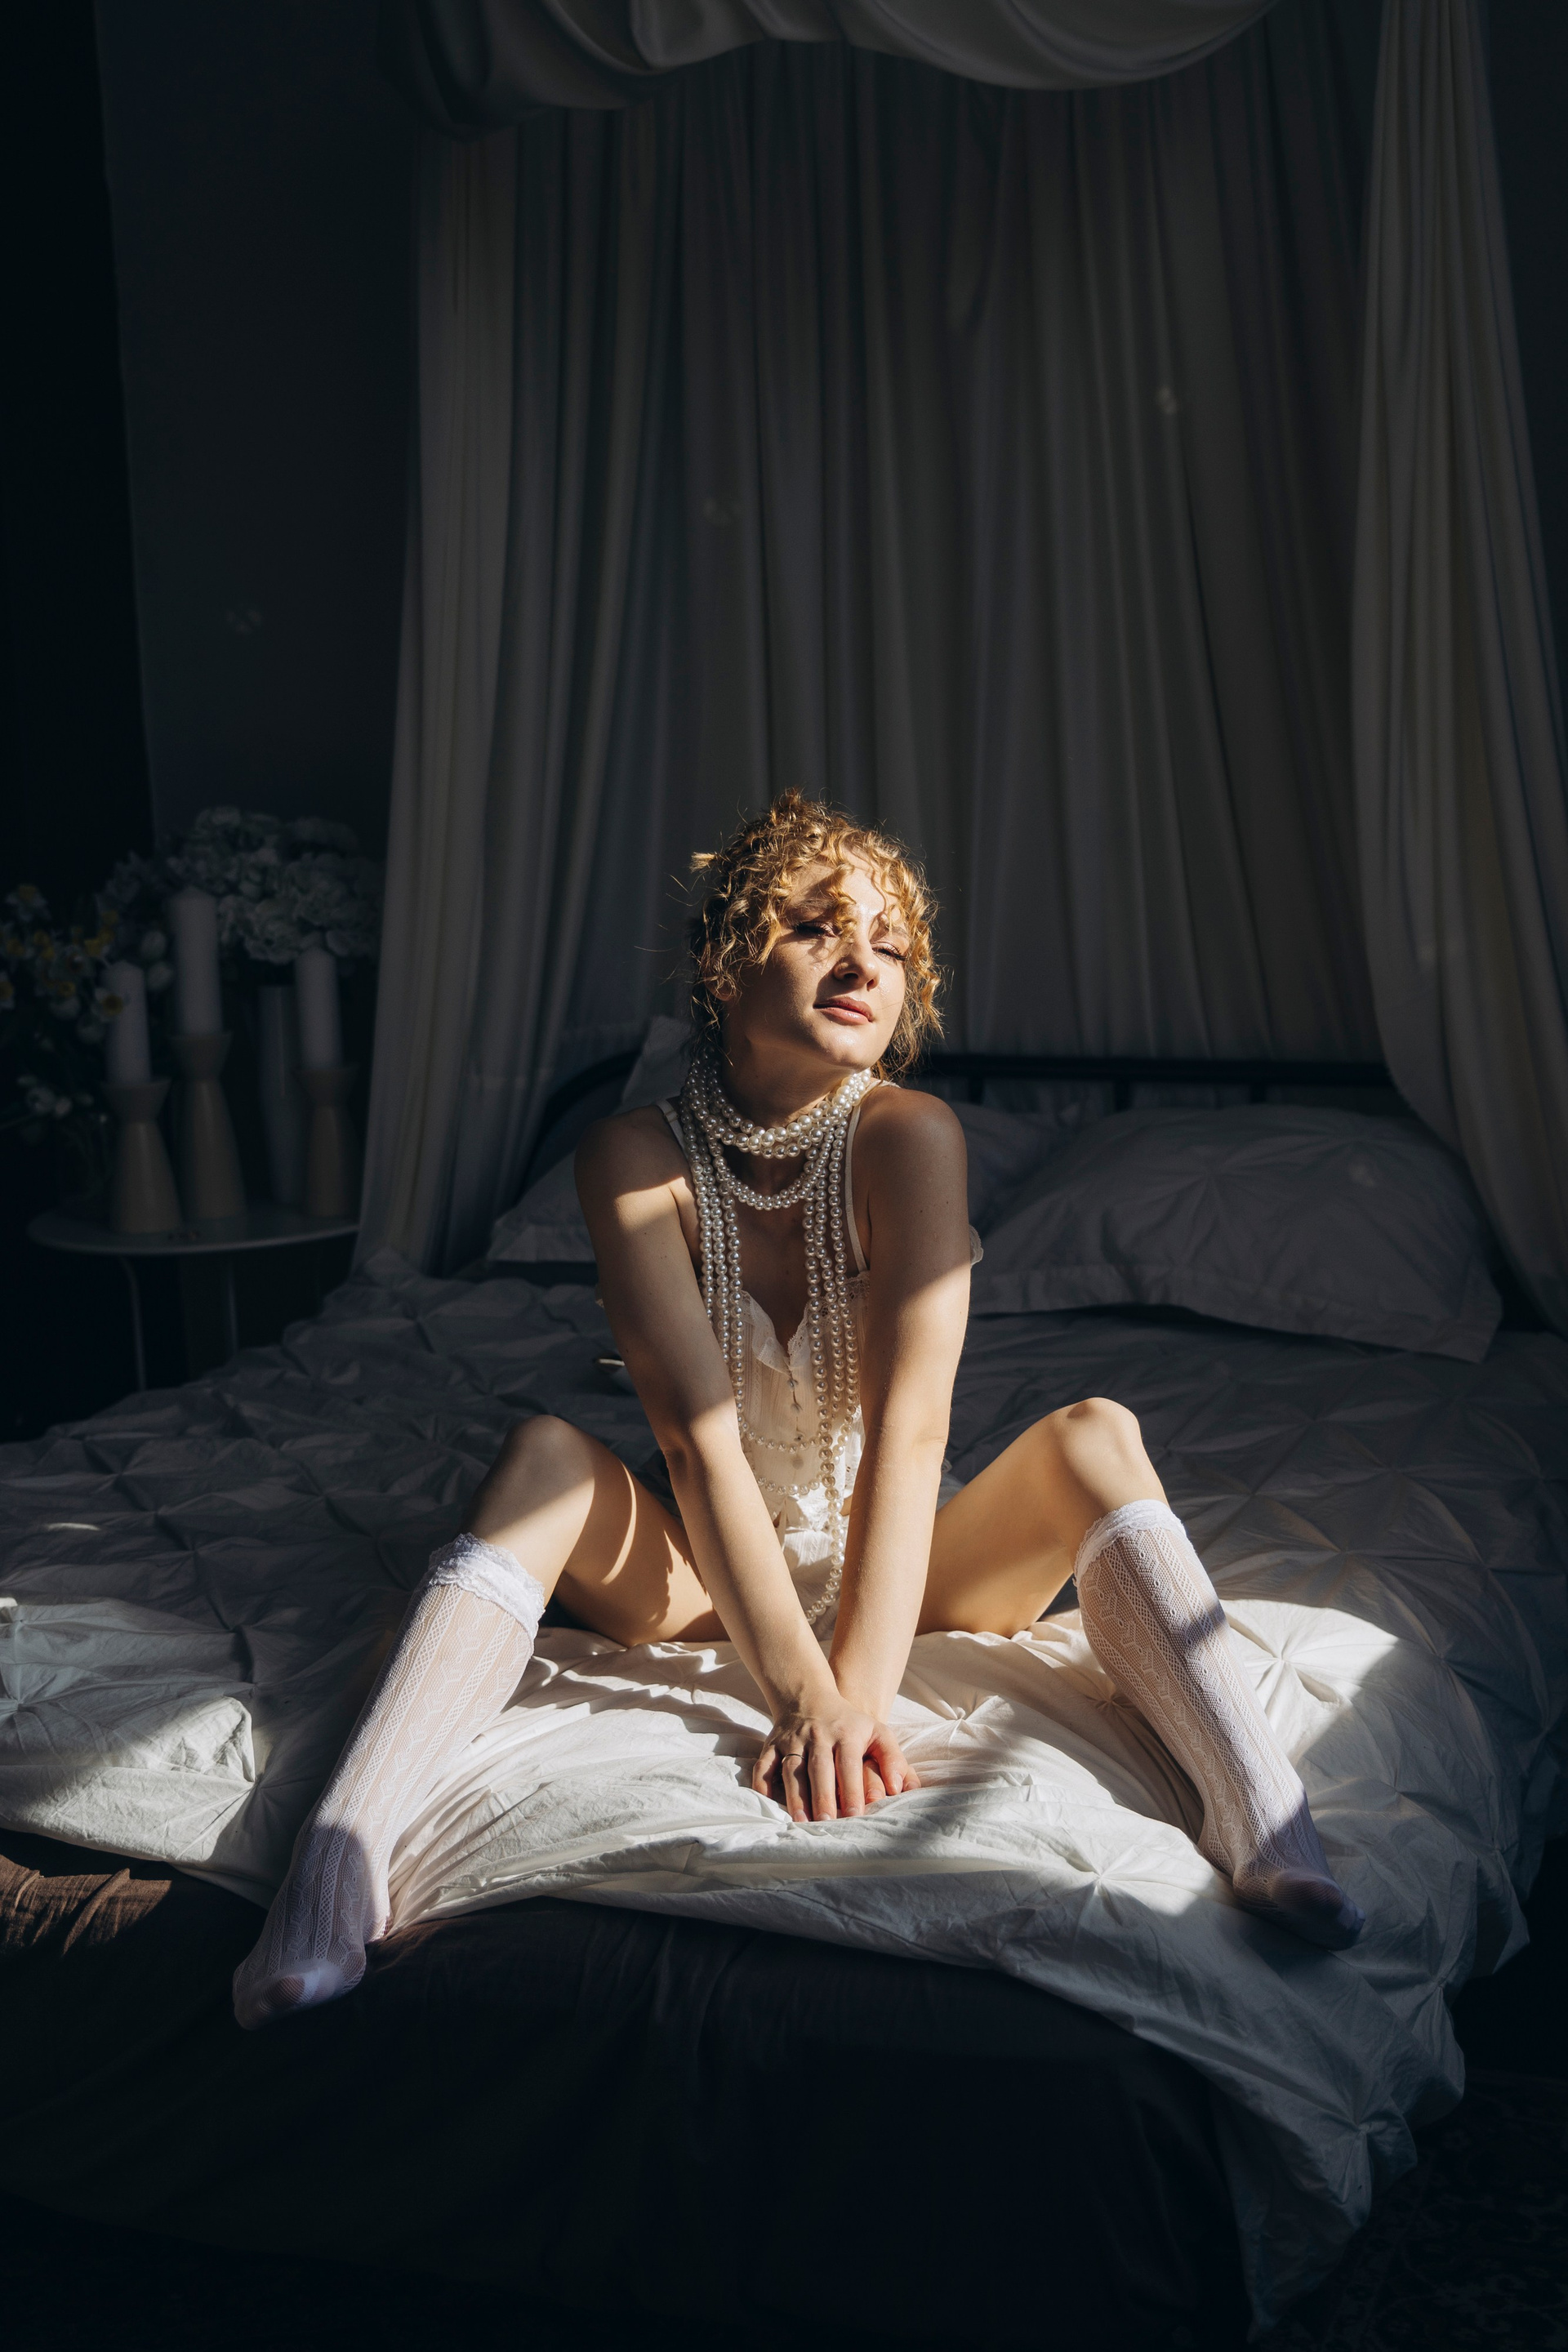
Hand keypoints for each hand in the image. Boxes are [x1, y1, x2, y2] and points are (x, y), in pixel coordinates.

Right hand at [753, 1704, 920, 1822]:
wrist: (809, 1695)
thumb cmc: (849, 1723)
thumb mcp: (877, 1731)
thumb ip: (893, 1759)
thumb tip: (899, 1789)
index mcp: (846, 1733)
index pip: (849, 1764)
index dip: (852, 1790)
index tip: (855, 1815)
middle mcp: (818, 1735)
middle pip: (819, 1768)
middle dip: (822, 1796)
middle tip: (826, 1823)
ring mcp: (793, 1739)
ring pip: (792, 1769)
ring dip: (795, 1795)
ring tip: (800, 1821)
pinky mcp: (773, 1743)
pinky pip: (764, 1764)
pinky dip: (762, 1782)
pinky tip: (766, 1802)